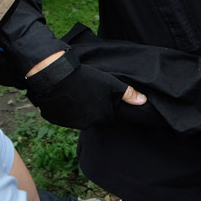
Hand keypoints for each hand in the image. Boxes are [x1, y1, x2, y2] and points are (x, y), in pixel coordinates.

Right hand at [26, 52, 146, 128]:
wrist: (58, 77)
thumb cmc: (87, 80)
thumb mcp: (111, 84)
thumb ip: (128, 94)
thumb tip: (143, 101)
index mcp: (101, 117)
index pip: (109, 119)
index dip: (108, 111)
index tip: (105, 102)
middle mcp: (86, 123)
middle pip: (94, 120)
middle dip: (94, 112)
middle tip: (91, 96)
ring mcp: (70, 123)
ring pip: (79, 119)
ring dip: (80, 111)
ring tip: (79, 95)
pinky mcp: (57, 119)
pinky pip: (64, 117)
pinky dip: (66, 110)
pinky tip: (67, 97)